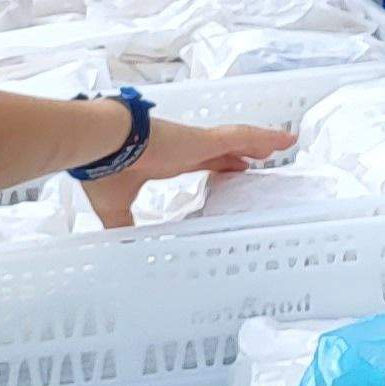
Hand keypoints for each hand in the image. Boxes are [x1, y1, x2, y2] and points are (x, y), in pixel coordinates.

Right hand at [81, 119, 293, 227]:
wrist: (100, 144)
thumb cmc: (104, 170)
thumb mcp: (116, 206)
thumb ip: (124, 226)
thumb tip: (123, 249)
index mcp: (168, 161)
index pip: (201, 162)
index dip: (219, 165)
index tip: (233, 170)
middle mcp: (186, 149)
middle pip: (223, 151)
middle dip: (240, 155)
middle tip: (257, 163)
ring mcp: (197, 142)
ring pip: (239, 140)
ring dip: (259, 143)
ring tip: (281, 146)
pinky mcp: (204, 139)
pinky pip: (243, 136)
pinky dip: (265, 138)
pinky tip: (285, 141)